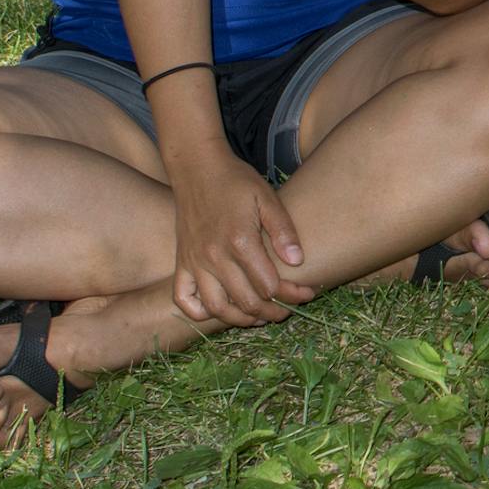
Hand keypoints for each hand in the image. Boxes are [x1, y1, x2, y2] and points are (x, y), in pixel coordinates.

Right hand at [171, 153, 310, 325]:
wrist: (197, 168)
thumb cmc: (236, 181)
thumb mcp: (267, 198)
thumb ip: (283, 230)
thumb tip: (298, 261)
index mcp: (240, 241)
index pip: (269, 285)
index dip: (292, 294)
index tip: (307, 293)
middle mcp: (214, 257)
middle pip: (246, 301)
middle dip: (271, 312)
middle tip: (286, 311)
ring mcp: (194, 262)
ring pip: (216, 308)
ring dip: (240, 319)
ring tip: (259, 317)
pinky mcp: (181, 263)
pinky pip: (184, 299)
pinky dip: (199, 312)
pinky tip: (219, 310)